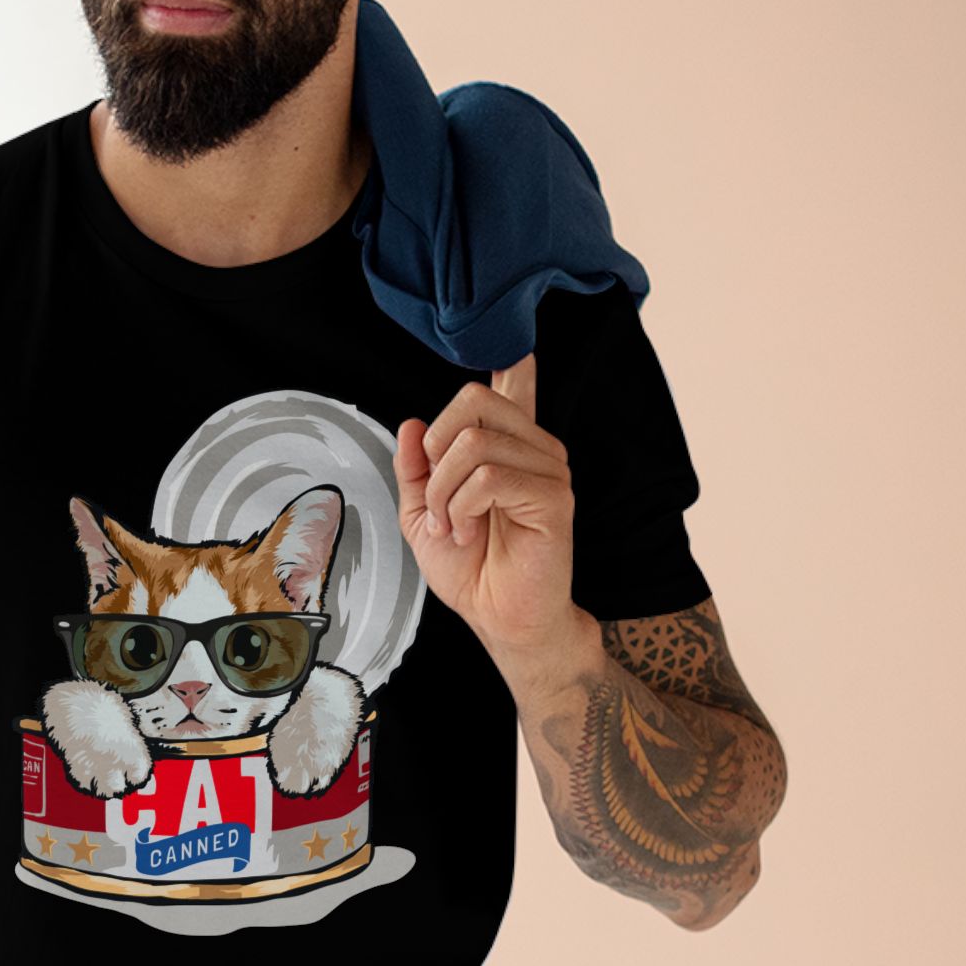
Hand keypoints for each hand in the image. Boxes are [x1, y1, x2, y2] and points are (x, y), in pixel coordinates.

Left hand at [394, 351, 585, 674]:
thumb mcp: (423, 514)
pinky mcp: (552, 496)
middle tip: (439, 499)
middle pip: (474, 400)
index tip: (518, 348)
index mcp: (506, 447)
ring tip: (455, 527)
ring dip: (445, 493)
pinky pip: (488, 478)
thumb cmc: (470, 570)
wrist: (496, 617)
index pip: (514, 388)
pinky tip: (470, 533)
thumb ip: (416, 469)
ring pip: (473, 443)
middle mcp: (533, 448)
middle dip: (436, 451)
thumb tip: (412, 424)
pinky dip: (463, 508)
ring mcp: (548, 468)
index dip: (513, 363)